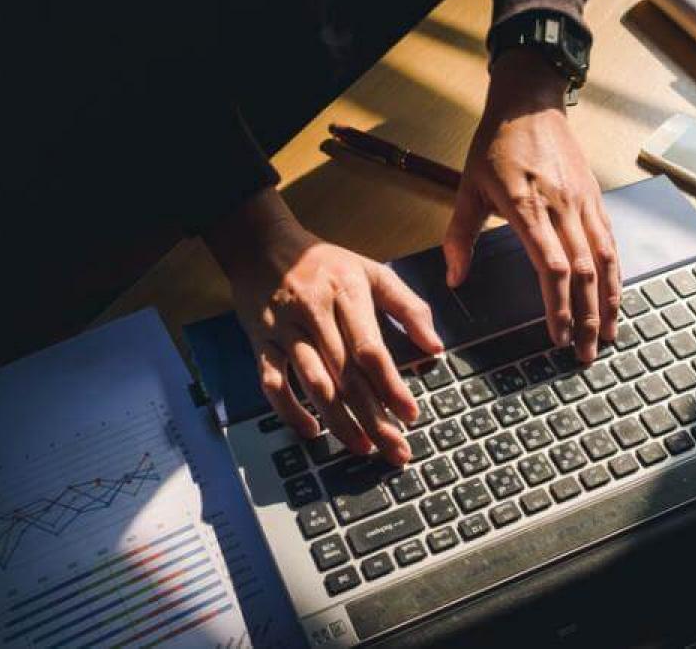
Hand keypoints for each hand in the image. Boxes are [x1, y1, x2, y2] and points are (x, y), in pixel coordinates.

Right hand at [205, 188, 443, 464]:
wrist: (261, 245)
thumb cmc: (324, 262)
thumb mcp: (372, 271)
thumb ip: (408, 306)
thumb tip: (435, 347)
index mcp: (347, 293)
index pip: (370, 349)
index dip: (391, 386)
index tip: (411, 415)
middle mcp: (315, 313)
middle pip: (346, 375)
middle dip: (373, 417)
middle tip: (396, 450)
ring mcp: (284, 329)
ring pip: (312, 383)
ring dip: (338, 421)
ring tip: (362, 447)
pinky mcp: (260, 342)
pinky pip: (271, 383)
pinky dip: (289, 411)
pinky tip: (311, 431)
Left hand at [445, 48, 620, 363]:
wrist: (529, 103)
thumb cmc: (495, 145)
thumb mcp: (467, 188)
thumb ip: (460, 235)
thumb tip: (454, 279)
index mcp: (527, 208)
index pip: (553, 267)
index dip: (560, 305)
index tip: (559, 337)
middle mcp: (562, 207)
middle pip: (585, 272)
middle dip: (589, 318)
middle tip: (587, 354)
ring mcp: (583, 202)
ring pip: (606, 260)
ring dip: (610, 302)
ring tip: (610, 336)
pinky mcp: (595, 197)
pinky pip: (611, 242)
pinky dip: (616, 275)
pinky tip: (615, 297)